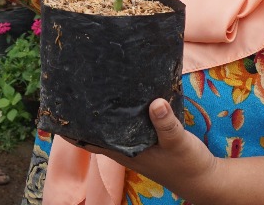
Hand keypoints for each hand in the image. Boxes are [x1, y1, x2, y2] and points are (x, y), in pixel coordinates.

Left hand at [71, 98, 219, 196]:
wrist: (204, 179)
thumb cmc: (187, 164)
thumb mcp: (177, 142)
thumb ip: (165, 124)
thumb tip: (155, 102)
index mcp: (123, 152)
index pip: (86, 140)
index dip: (70, 128)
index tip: (59, 106)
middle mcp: (123, 149)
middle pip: (94, 131)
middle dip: (83, 113)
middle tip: (76, 85)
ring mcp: (134, 145)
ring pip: (109, 127)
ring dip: (102, 112)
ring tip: (94, 85)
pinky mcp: (147, 140)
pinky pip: (126, 125)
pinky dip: (121, 112)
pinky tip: (124, 95)